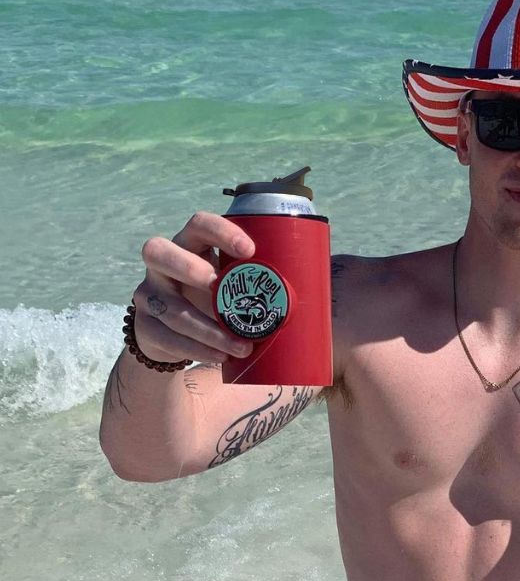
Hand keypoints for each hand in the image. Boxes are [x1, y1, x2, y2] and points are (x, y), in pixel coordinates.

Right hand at [132, 212, 256, 363]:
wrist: (176, 337)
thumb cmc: (216, 302)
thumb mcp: (232, 287)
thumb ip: (257, 283)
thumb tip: (313, 291)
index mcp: (190, 246)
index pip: (198, 224)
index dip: (221, 232)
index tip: (250, 250)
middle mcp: (162, 265)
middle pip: (157, 250)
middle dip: (189, 267)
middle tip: (217, 285)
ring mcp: (149, 294)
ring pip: (170, 307)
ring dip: (208, 329)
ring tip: (241, 346)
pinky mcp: (144, 325)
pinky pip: (166, 337)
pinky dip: (197, 348)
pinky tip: (221, 356)